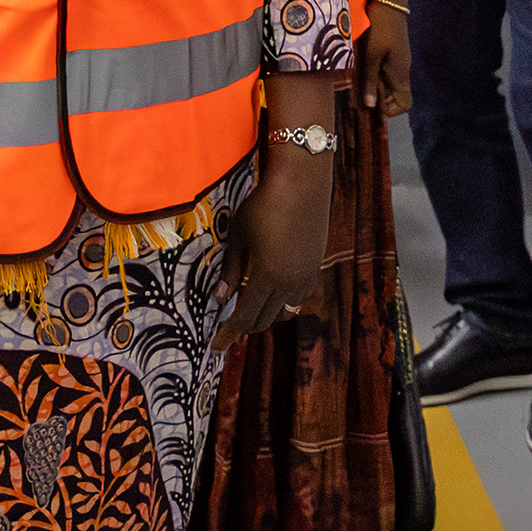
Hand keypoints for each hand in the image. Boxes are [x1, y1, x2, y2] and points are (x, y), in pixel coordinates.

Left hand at [218, 144, 336, 341]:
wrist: (302, 183)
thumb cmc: (263, 205)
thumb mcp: (238, 236)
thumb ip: (230, 270)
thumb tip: (219, 298)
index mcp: (267, 277)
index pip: (244, 317)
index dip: (229, 334)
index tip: (216, 347)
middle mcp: (289, 284)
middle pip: (265, 319)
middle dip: (244, 326)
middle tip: (228, 325)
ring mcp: (306, 277)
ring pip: (284, 312)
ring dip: (266, 315)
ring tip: (249, 307)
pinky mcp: (314, 268)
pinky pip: (297, 298)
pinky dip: (282, 302)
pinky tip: (271, 290)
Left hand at [354, 0, 412, 117]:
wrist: (388, 1)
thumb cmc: (380, 27)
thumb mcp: (371, 54)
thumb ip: (369, 80)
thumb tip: (371, 106)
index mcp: (400, 74)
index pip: (404, 104)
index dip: (390, 110)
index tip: (371, 106)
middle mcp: (402, 71)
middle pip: (394, 96)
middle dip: (377, 99)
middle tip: (357, 95)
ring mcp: (398, 61)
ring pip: (387, 83)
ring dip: (373, 86)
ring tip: (356, 82)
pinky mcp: (392, 53)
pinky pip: (384, 72)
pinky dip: (373, 74)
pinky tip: (359, 68)